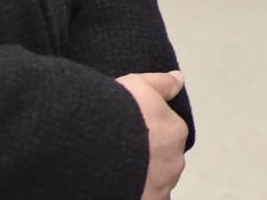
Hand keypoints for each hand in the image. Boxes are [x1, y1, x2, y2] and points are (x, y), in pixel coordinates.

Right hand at [116, 71, 187, 198]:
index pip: (168, 133)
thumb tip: (178, 79)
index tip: (128, 132)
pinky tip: (118, 187)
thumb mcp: (136, 85)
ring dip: (141, 178)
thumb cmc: (111, 115)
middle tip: (120, 152)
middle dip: (146, 158)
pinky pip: (146, 197)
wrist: (88, 144)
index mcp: (174, 133)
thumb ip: (161, 84)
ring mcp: (160, 186)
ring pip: (154, 182)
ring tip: (114, 170)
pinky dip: (138, 193)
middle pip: (162, 159)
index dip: (146, 132)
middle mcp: (172, 162)